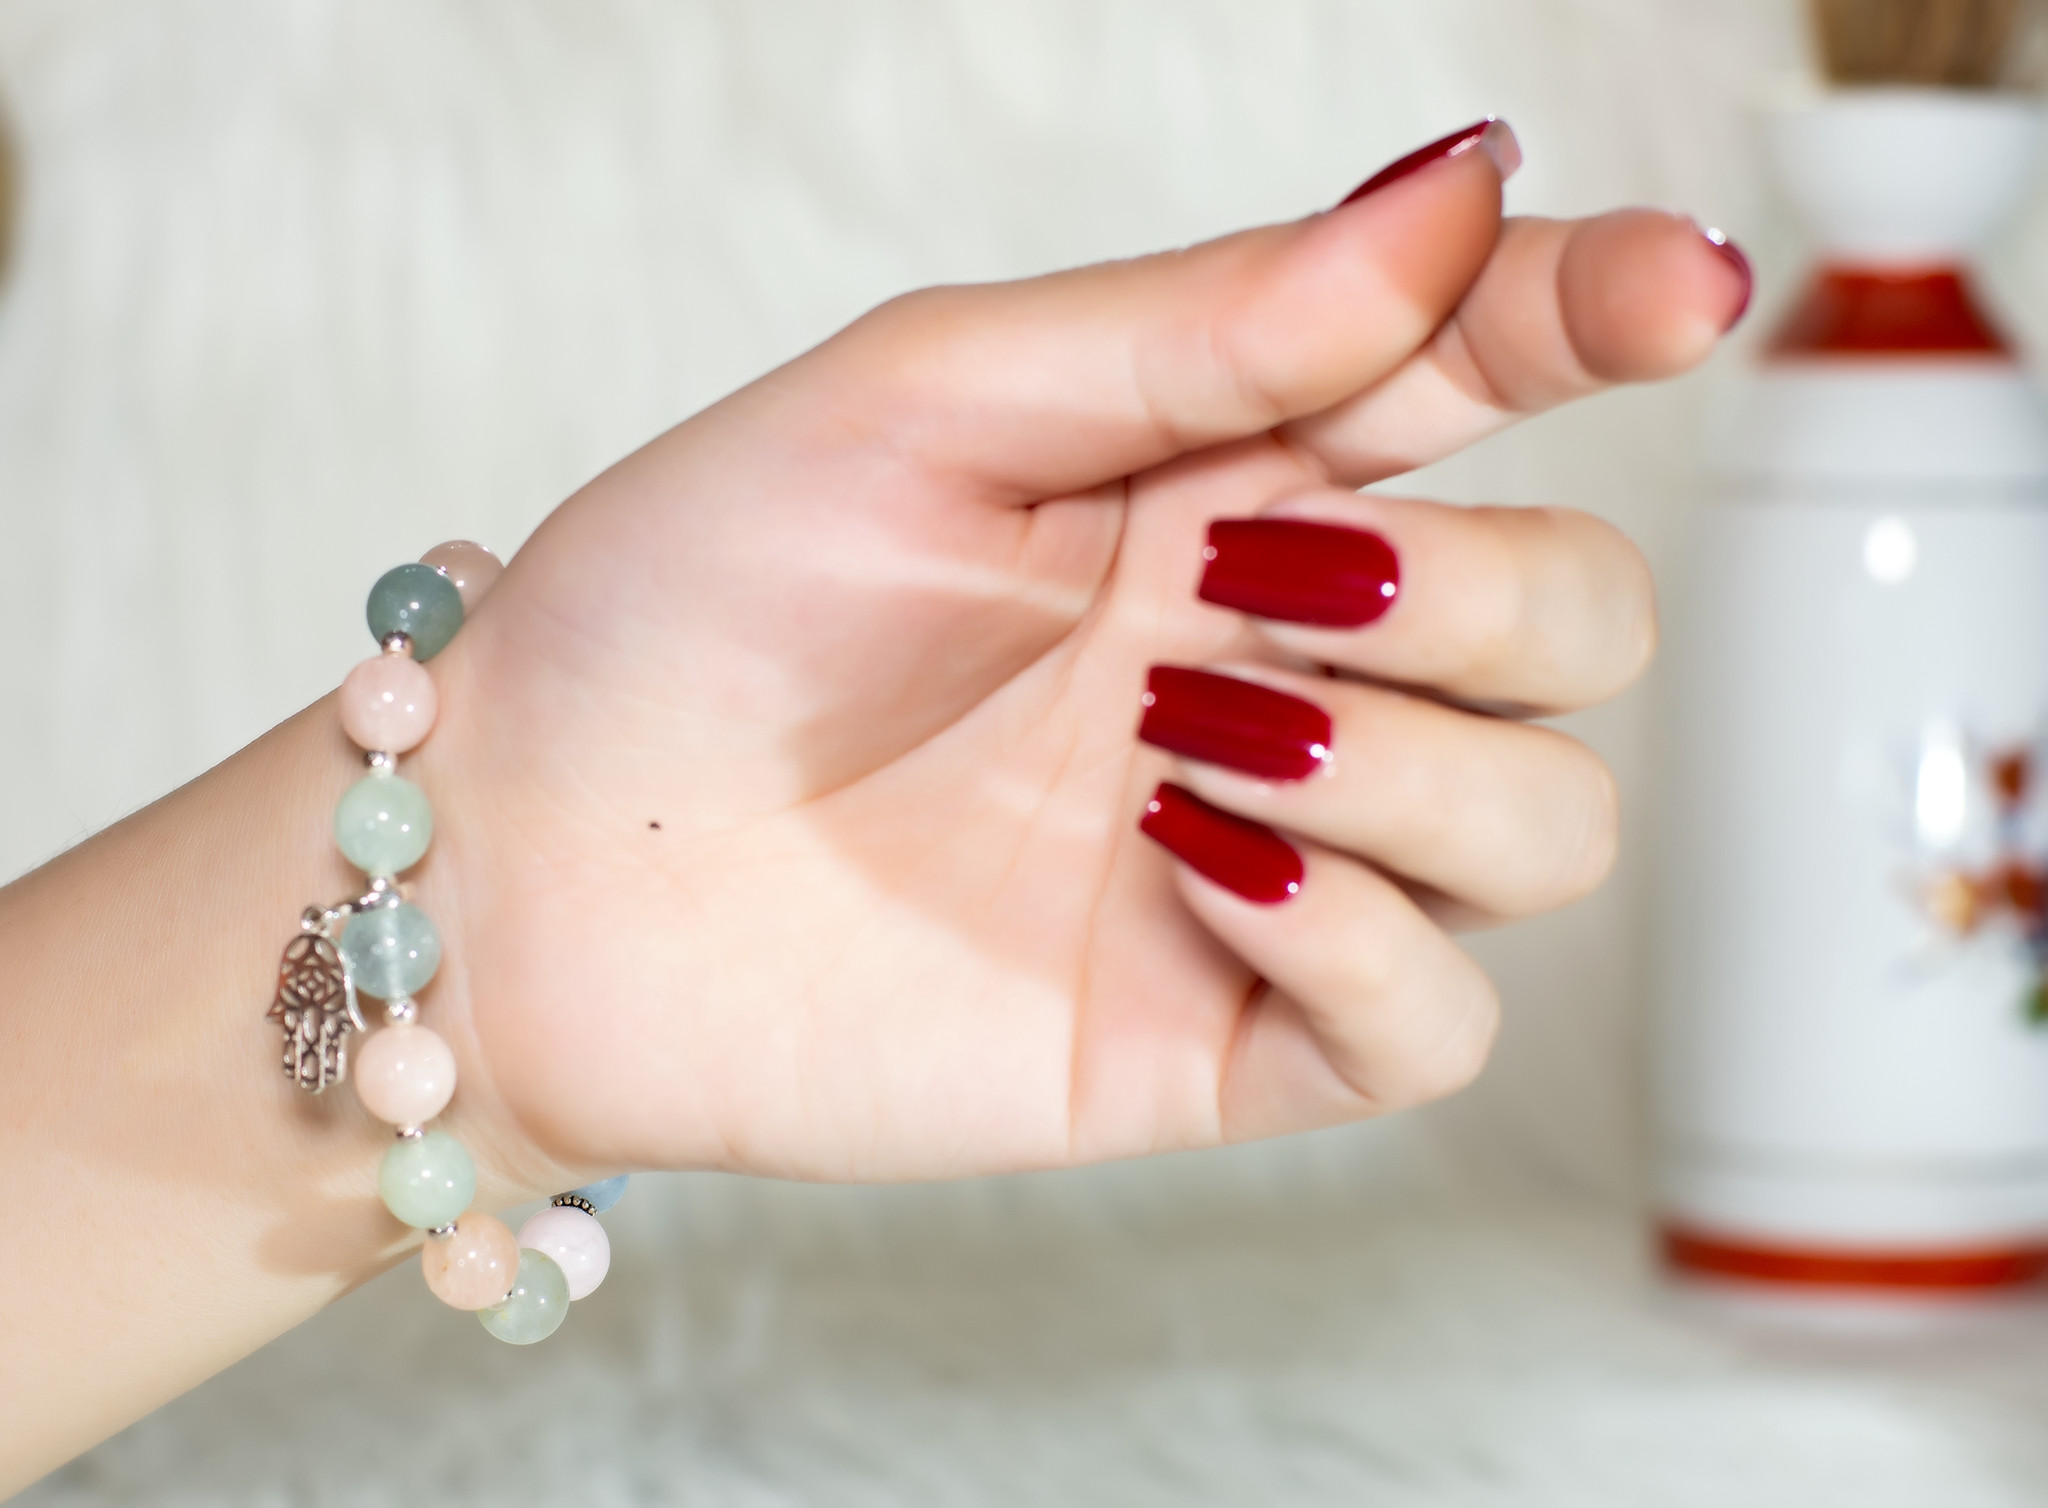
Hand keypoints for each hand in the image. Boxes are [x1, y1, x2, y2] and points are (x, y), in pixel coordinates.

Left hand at [421, 122, 1747, 1183]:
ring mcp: (1268, 858)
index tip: (1679, 289)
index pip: (1489, 382)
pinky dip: (1368, 940)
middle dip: (1485, 591)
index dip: (1604, 317)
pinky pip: (1442, 1021)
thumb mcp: (928, 401)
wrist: (540, 859)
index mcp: (1220, 481)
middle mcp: (1277, 664)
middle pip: (1579, 623)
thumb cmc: (696, 599)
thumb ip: (1199, 322)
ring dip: (1412, 767)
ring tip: (1180, 739)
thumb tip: (1459, 195)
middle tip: (1250, 587)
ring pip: (1551, 824)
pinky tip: (1192, 863)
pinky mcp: (1222, 1035)